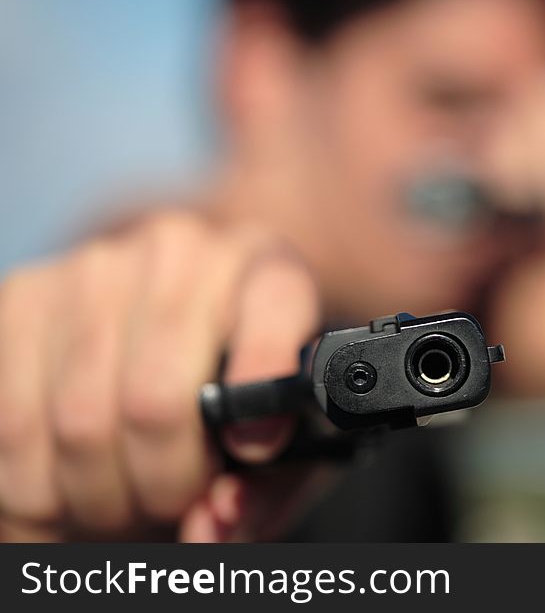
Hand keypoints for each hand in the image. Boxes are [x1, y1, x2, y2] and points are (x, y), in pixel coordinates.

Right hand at [0, 211, 320, 540]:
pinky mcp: (25, 294)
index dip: (260, 385)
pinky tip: (71, 494)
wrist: (181, 316)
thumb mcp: (287, 435)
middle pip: (155, 401)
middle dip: (163, 487)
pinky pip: (14, 423)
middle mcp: (184, 253)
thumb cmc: (244, 391)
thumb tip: (213, 521)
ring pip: (77, 422)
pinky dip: (36, 489)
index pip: (272, 311)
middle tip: (172, 506)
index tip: (253, 446)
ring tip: (126, 505)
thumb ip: (272, 485)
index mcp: (270, 273)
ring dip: (99, 498)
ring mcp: (97, 268)